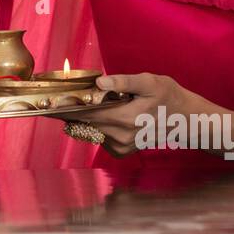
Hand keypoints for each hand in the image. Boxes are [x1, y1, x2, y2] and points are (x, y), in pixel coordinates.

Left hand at [60, 72, 200, 157]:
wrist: (187, 121)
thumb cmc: (169, 97)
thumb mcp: (150, 82)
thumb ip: (124, 82)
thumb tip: (100, 83)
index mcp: (125, 118)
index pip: (86, 113)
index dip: (65, 109)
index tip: (46, 106)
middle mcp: (120, 137)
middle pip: (85, 123)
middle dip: (71, 111)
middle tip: (57, 100)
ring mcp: (121, 146)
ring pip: (91, 130)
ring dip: (84, 118)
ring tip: (83, 104)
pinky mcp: (123, 151)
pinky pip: (100, 138)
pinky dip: (96, 126)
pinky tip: (103, 116)